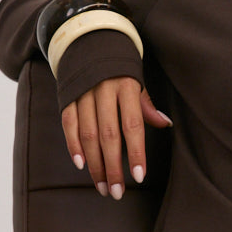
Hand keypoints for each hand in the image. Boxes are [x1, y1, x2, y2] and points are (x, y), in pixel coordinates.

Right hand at [61, 77, 171, 197]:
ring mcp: (83, 93)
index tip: (139, 176)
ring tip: (102, 186)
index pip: (133, 125)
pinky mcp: (66, 96)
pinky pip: (68, 124)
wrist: (89, 39)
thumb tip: (165, 124)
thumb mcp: (137, 81)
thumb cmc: (119, 67)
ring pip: (88, 134)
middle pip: (109, 136)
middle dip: (113, 167)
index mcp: (126, 86)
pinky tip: (81, 164)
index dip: (136, 153)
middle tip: (117, 192)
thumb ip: (146, 105)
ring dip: (95, 164)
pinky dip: (73, 145)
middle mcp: (103, 90)